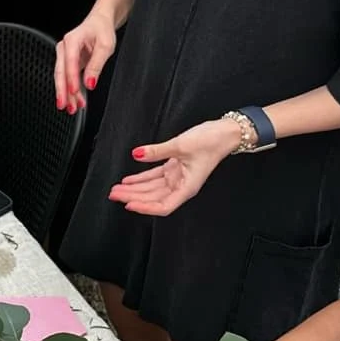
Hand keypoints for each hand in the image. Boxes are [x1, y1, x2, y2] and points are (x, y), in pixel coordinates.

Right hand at [54, 14, 116, 112]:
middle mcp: (64, 48)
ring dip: (67, 93)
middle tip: (66, 106)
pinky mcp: (68, 62)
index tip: (75, 92)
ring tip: (72, 108)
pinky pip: (67, 78)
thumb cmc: (102, 30)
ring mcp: (64, 55)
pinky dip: (71, 89)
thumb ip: (97, 65)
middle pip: (60, 72)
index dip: (72, 78)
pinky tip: (75, 100)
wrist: (100, 22)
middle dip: (63, 91)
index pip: (70, 62)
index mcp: (72, 40)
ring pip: (62, 77)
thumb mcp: (105, 46)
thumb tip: (89, 83)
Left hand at [108, 116, 241, 217]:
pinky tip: (129, 180)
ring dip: (134, 188)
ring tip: (117, 188)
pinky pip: (154, 177)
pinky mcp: (175, 168)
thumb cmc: (211, 142)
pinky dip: (141, 178)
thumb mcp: (181, 145)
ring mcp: (177, 177)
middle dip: (133, 196)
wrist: (225, 132)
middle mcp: (181, 186)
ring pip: (152, 188)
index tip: (129, 204)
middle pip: (153, 198)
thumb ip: (157, 151)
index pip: (163, 206)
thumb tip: (137, 154)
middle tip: (114, 194)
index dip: (145, 207)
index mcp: (187, 187)